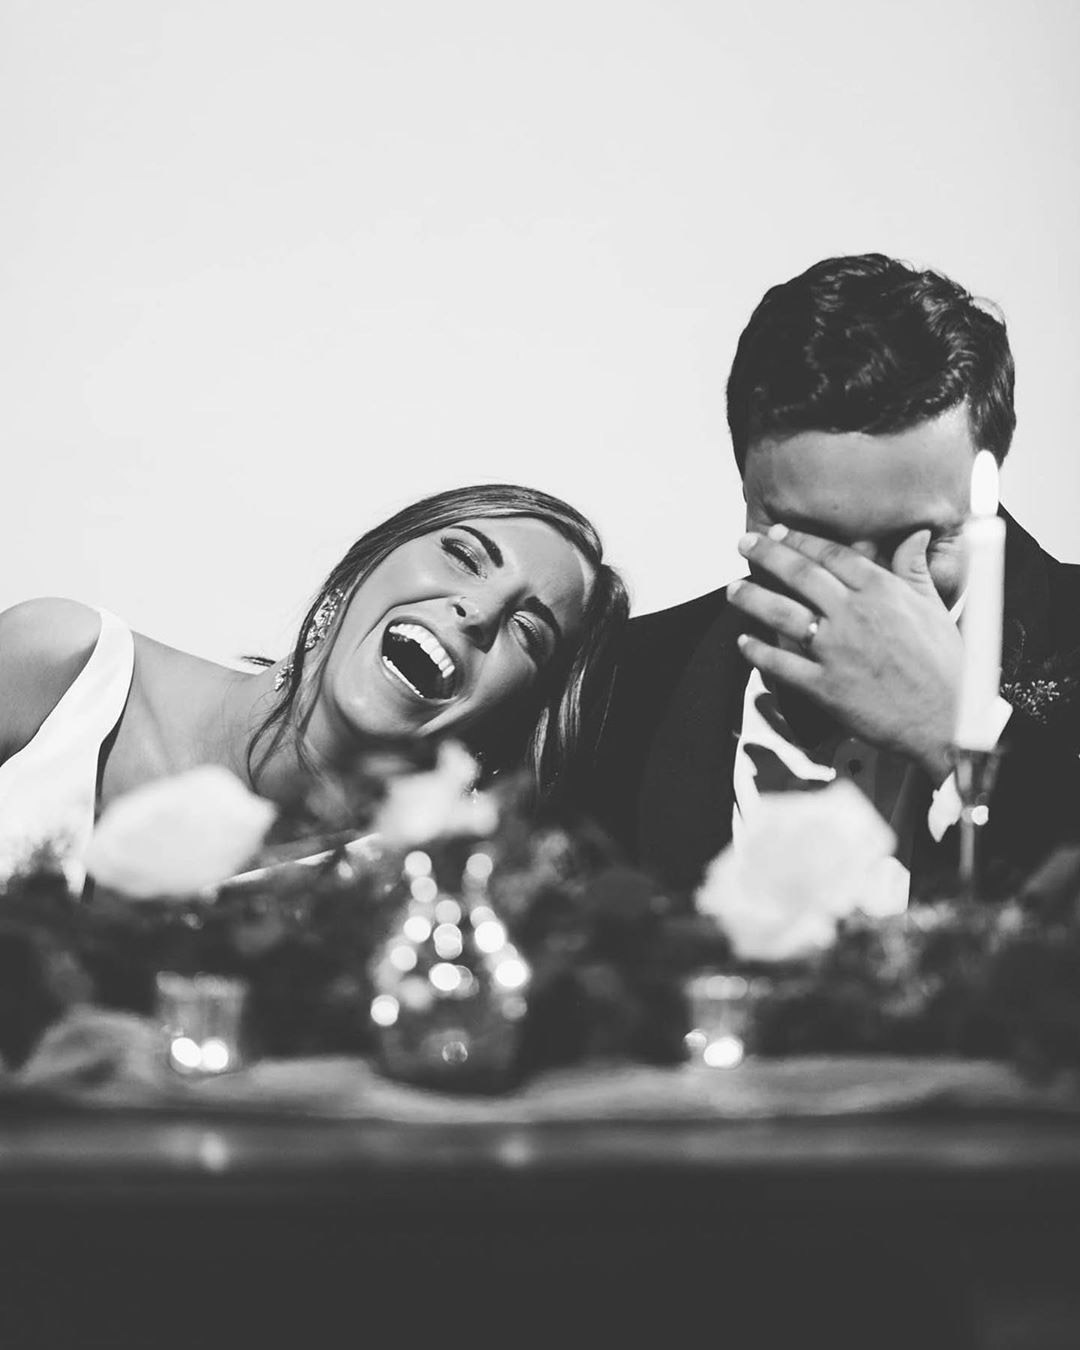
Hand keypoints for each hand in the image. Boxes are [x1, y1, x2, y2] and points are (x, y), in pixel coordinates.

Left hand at [727, 524, 962, 783]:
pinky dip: (758, 652)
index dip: (800, 540)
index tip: (778, 532)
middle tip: (745, 544)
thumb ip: (915, 568)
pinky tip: (743, 642)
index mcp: (882, 592)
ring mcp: (837, 650)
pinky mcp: (826, 685)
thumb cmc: (947, 667)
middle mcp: (855, 615)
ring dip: (752, 598)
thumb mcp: (935, 607)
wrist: (948, 720)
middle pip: (800, 575)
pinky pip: (782, 664)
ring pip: (783, 614)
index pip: (832, 555)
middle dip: (767, 555)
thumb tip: (913, 533)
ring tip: (734, 589)